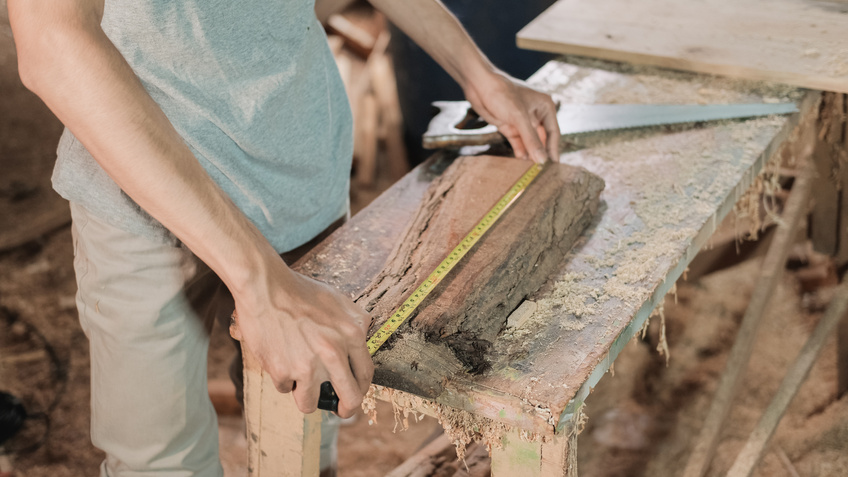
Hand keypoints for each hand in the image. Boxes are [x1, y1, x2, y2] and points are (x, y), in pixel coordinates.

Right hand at [230, 257, 373, 417]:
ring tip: (299, 382)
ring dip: (306, 397)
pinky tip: (279, 358)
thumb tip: (365, 337)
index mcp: (352, 335)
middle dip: (346, 410)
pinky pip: (285, 388)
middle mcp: (334, 353)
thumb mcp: (339, 300)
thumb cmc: (300, 291)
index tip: (354, 395)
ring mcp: (308, 365)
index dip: (361, 389)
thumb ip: (356, 321)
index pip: (366, 374)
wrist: (264, 286)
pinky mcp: (282, 371)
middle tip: (339, 411)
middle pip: (349, 399)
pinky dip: (282, 379)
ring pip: (310, 402)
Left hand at [463, 70, 559, 163]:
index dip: (553, 150)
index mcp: (546, 107)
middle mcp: (536, 114)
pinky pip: (518, 142)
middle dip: (541, 154)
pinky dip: (519, 151)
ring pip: (530, 142)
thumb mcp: (519, 118)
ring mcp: (522, 121)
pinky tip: (521, 162)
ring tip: (531, 170)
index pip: (553, 133)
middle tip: (542, 171)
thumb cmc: (502, 93)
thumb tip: (542, 160)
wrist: (479, 85)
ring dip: (530, 155)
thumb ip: (531, 140)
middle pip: (542, 139)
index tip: (553, 166)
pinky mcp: (510, 126)